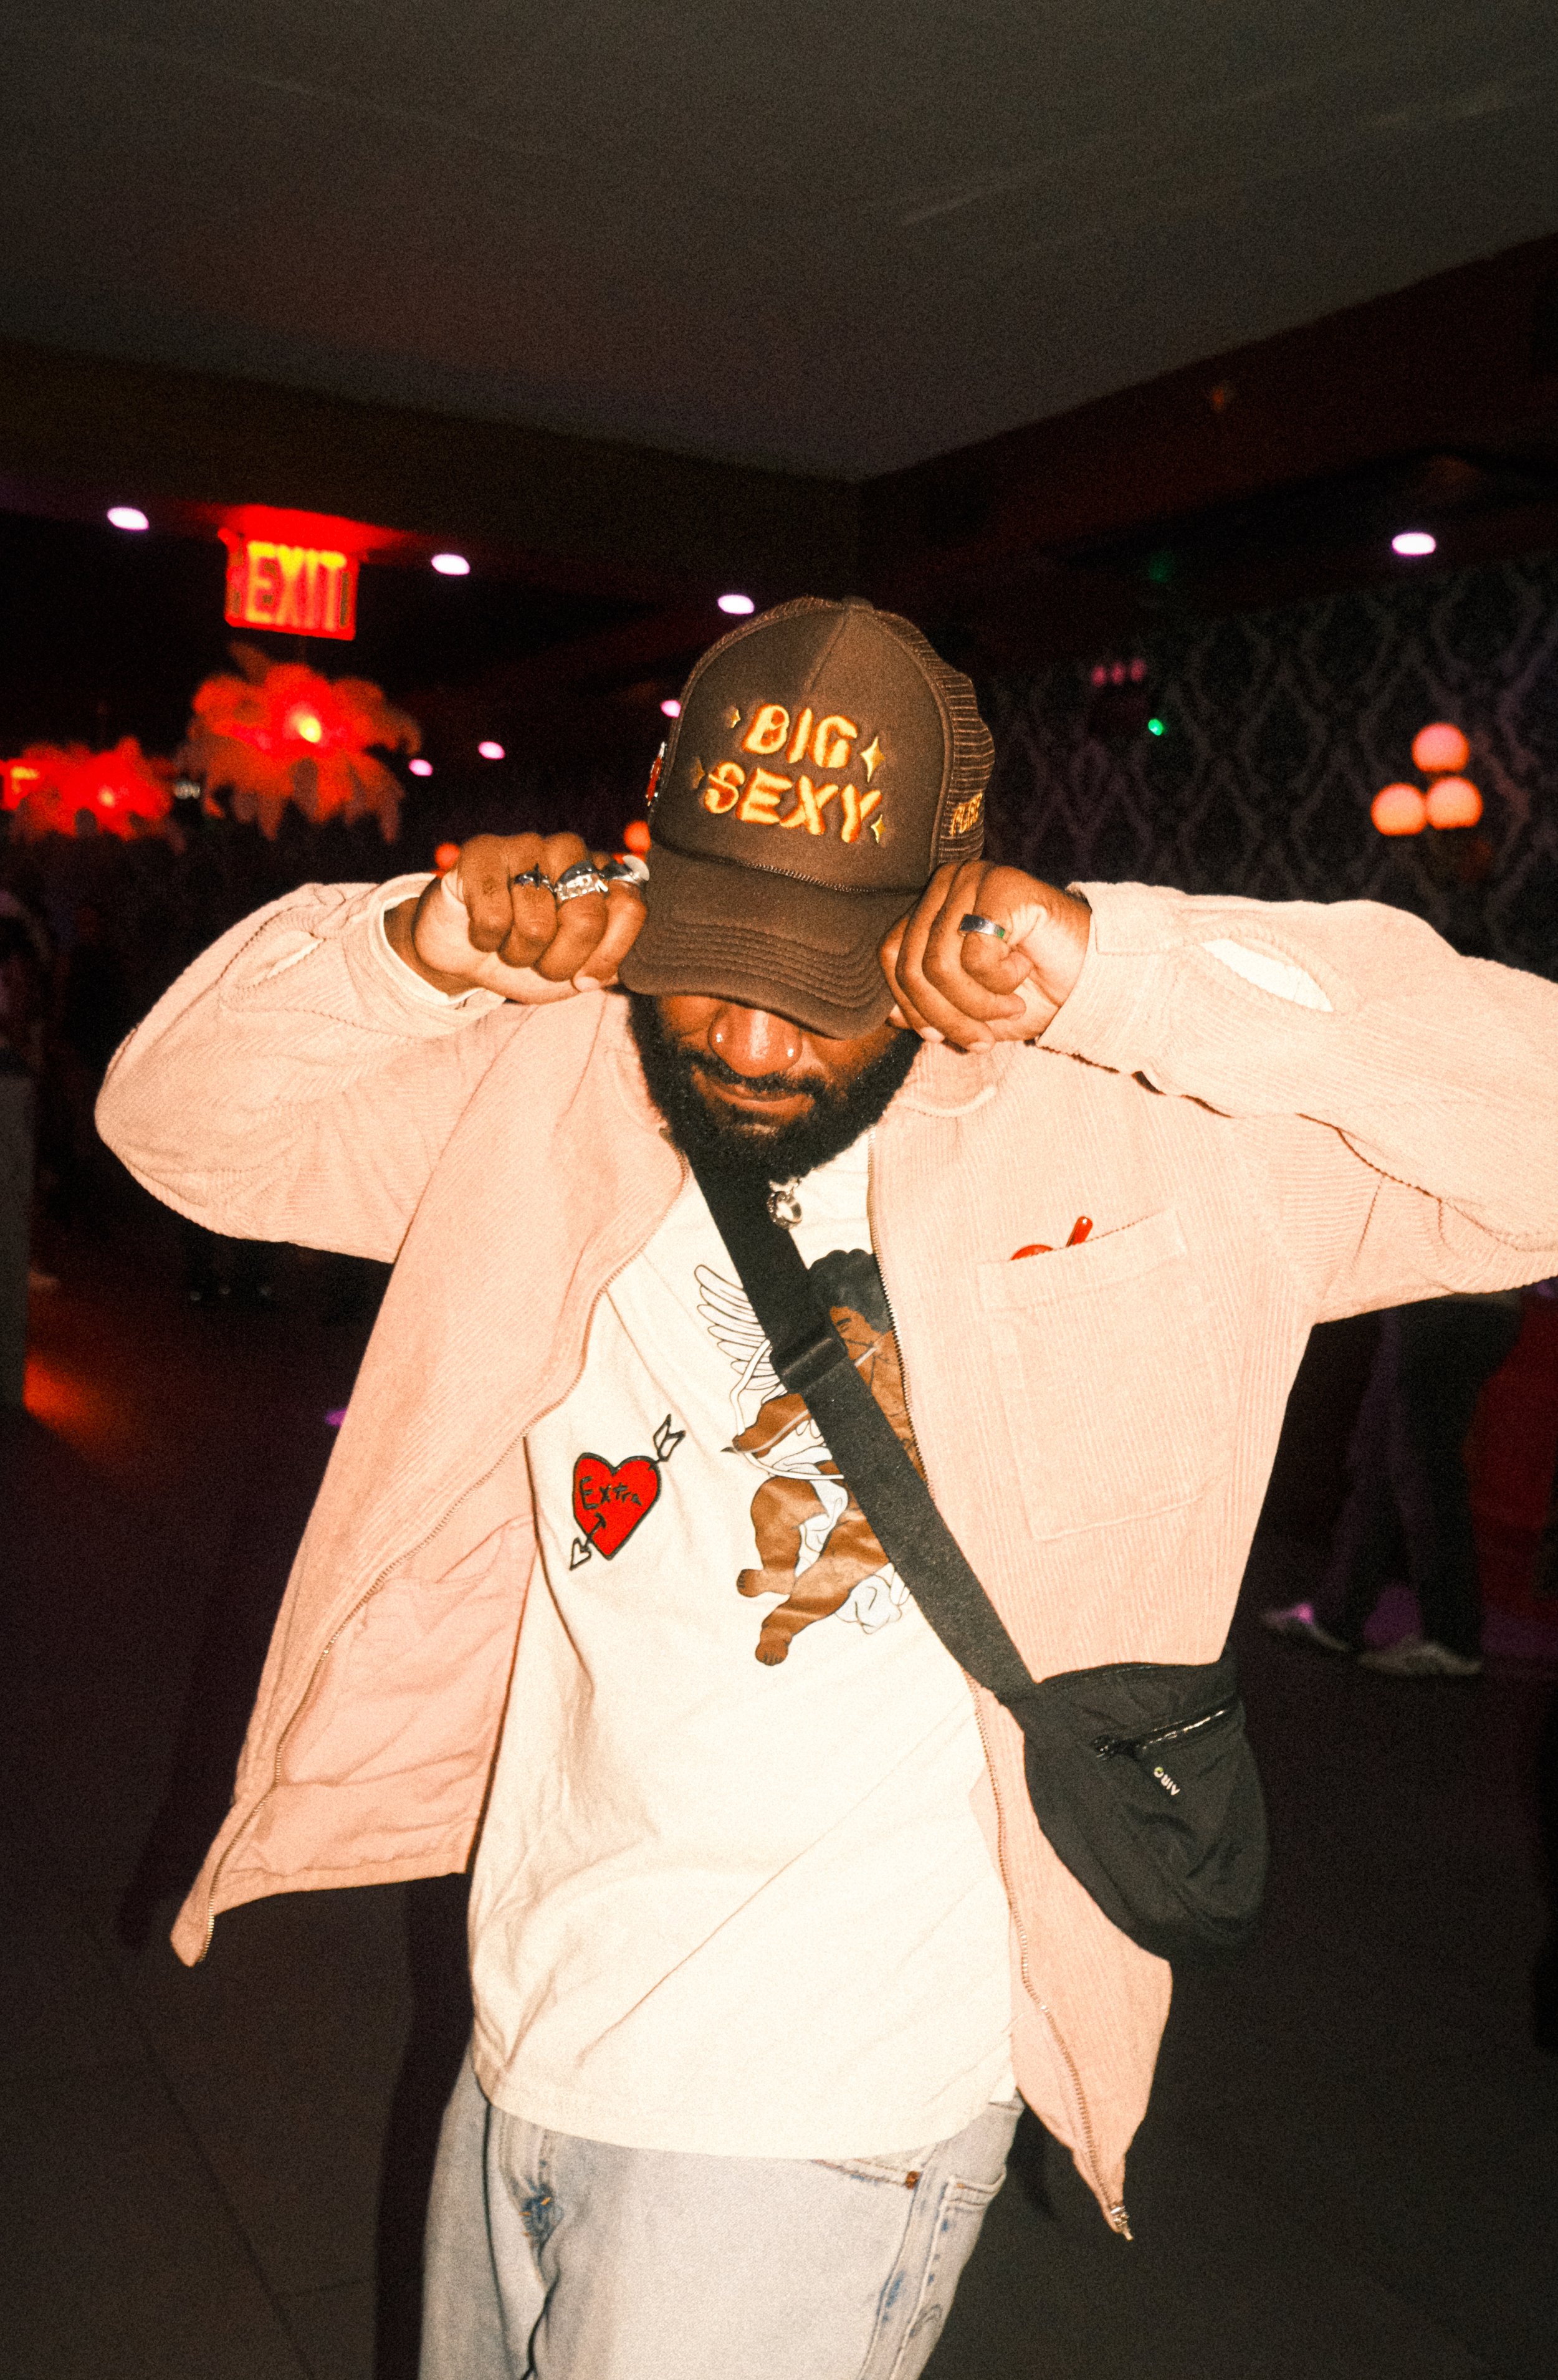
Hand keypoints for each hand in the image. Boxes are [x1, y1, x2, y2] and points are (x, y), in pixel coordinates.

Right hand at [386, 833, 645, 1002]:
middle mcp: (571, 851)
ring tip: (508, 942)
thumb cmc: (528, 958)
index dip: (608, 955)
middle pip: (587, 918)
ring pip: (537, 924)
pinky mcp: (482, 852)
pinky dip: (486, 939)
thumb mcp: (577, 971)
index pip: (629, 907)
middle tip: (539, 962)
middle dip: (559, 962)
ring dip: (518, 954)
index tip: (585, 977)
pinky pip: (493, 916)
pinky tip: (482, 930)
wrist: (465, 954)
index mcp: (602, 874)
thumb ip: (611, 964)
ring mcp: (527, 845)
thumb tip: (627, 964)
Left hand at [879, 862, 1090, 1048]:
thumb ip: (926, 1005)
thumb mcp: (968, 1009)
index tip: (937, 1036)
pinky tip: (1024, 971)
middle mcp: (949, 882)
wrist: (1093, 982)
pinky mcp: (1003, 886)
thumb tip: (889, 1013)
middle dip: (945, 1016)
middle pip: (913, 964)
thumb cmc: (1031, 992)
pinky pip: (975, 953)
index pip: (890, 954)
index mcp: (933, 904)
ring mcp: (975, 878)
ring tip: (1009, 1007)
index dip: (910, 1004)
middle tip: (981, 1038)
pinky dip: (999, 982)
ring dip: (976, 1006)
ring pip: (940, 965)